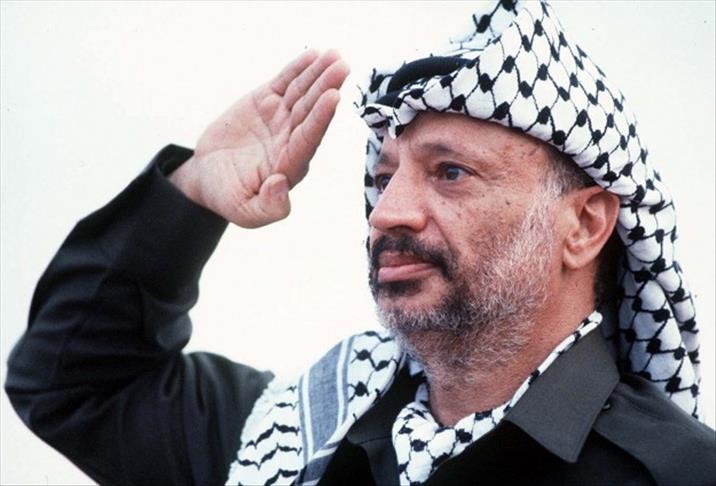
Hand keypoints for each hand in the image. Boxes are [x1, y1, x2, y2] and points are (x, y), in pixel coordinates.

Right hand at [170, 49, 349, 227]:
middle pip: (311, 111)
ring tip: (334, 55)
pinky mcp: (266, 103)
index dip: (321, 118)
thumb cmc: (228, 198)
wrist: (207, 177)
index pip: (308, 139)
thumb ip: (268, 207)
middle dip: (326, 88)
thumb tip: (281, 185)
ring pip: (302, 94)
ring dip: (317, 74)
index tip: (333, 97)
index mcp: (290, 165)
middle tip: (342, 66)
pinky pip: (284, 83)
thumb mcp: (245, 212)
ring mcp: (280, 119)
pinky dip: (297, 69)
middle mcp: (291, 139)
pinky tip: (314, 55)